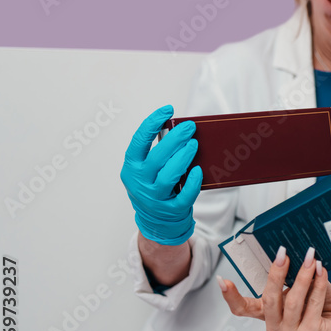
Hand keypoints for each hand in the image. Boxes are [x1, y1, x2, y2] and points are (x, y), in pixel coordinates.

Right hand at [120, 105, 201, 244]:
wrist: (155, 220)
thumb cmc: (154, 185)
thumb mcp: (148, 169)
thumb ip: (158, 152)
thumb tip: (181, 130)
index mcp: (132, 166)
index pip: (139, 140)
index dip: (152, 122)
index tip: (168, 109)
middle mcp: (139, 181)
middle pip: (157, 157)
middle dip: (175, 139)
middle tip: (190, 127)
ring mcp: (154, 197)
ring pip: (168, 176)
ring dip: (183, 158)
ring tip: (194, 145)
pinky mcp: (170, 209)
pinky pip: (183, 195)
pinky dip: (192, 182)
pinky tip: (198, 170)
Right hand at [218, 247, 330, 330]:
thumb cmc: (320, 306)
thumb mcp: (301, 288)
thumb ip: (291, 277)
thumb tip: (287, 254)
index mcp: (269, 315)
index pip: (243, 309)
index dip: (231, 297)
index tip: (222, 281)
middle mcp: (276, 327)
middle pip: (269, 299)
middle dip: (276, 273)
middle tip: (283, 252)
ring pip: (292, 300)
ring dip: (302, 275)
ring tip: (310, 257)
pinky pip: (312, 304)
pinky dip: (318, 284)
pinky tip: (322, 271)